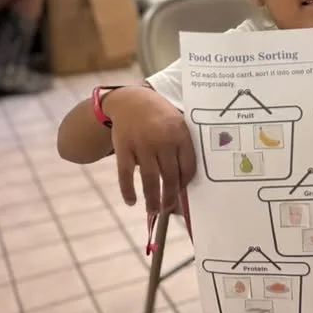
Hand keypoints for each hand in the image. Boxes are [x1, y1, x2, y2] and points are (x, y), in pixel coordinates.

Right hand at [106, 87, 195, 212]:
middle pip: (170, 176)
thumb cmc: (159, 116)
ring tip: (153, 211)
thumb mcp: (177, 123)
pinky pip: (125, 174)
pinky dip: (128, 190)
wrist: (131, 101)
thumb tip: (187, 178)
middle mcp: (162, 140)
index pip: (188, 166)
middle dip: (170, 197)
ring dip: (152, 199)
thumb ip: (183, 145)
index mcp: (180, 134)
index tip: (183, 192)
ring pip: (150, 179)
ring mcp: (142, 145)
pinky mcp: (124, 148)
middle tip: (168, 209)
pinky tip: (131, 201)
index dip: (186, 182)